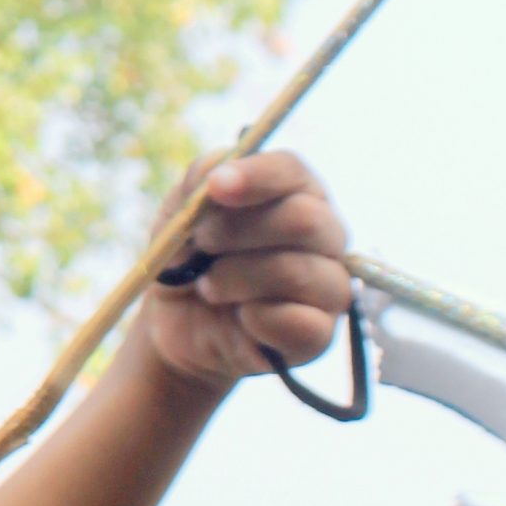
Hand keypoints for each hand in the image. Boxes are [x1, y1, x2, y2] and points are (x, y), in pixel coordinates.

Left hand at [140, 151, 351, 392]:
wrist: (177, 320)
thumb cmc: (189, 255)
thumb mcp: (179, 213)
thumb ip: (199, 183)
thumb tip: (219, 172)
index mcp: (296, 194)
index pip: (292, 171)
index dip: (256, 176)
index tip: (216, 187)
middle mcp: (324, 236)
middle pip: (304, 219)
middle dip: (238, 231)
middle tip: (202, 244)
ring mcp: (328, 286)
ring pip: (296, 271)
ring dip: (237, 277)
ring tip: (207, 285)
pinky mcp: (320, 334)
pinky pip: (301, 323)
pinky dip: (257, 319)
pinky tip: (239, 317)